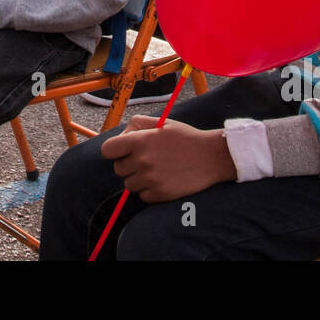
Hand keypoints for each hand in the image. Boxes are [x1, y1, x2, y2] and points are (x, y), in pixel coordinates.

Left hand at [100, 117, 236, 203]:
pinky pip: (142, 196)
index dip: (114, 150)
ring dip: (138, 179)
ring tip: (156, 170)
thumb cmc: (185, 138)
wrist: (212, 156)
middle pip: (118, 169)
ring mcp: (151, 179)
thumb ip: (136, 125)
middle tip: (147, 159)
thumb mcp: (161, 123)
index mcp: (140, 141)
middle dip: (129, 164)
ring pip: (129, 185)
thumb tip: (121, 137)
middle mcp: (143, 160)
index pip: (107, 150)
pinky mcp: (160, 194)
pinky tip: (163, 180)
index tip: (124, 151)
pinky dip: (149, 191)